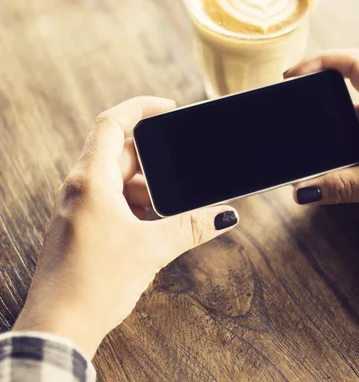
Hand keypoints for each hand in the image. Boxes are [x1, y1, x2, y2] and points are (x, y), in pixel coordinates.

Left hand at [13, 97, 238, 356]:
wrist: (58, 327)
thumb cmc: (93, 284)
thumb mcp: (151, 250)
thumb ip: (191, 228)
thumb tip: (225, 215)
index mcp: (91, 182)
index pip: (111, 123)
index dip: (140, 108)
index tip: (168, 107)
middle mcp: (81, 189)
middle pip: (122, 155)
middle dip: (156, 165)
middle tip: (183, 177)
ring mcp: (80, 208)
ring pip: (120, 182)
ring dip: (148, 191)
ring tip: (172, 213)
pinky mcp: (84, 227)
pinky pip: (114, 203)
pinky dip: (138, 208)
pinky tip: (156, 228)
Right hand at [286, 50, 358, 257]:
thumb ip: (344, 187)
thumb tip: (303, 191)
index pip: (354, 65)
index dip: (320, 62)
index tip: (293, 77)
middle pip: (348, 100)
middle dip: (321, 115)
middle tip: (296, 132)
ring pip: (357, 129)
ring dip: (336, 145)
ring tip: (313, 163)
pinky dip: (351, 162)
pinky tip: (338, 181)